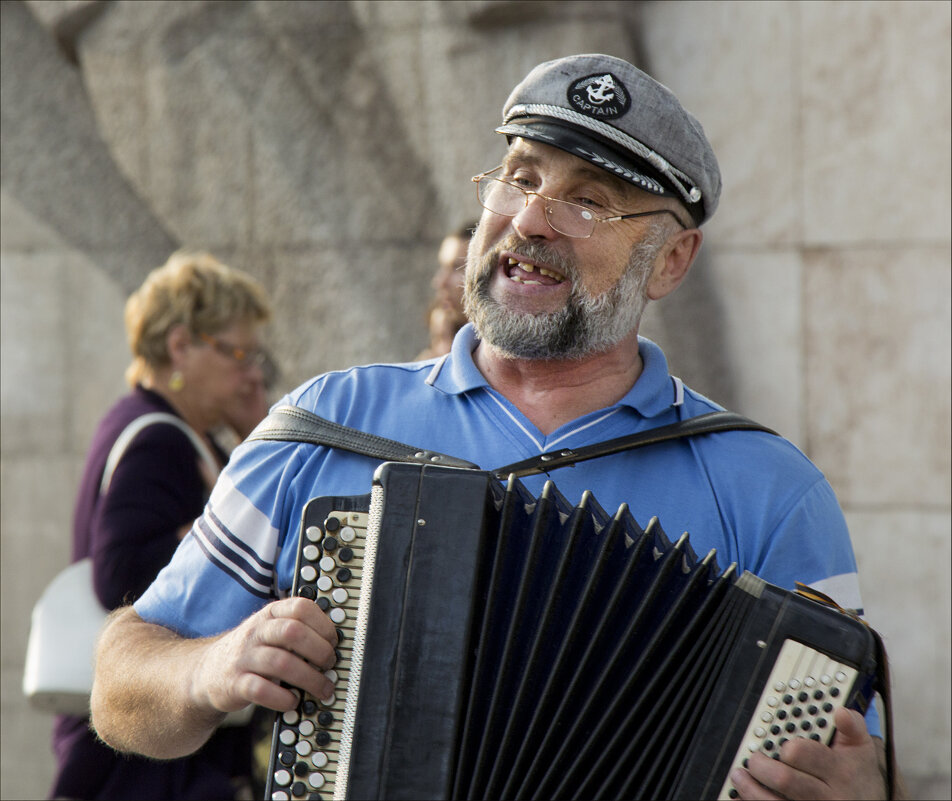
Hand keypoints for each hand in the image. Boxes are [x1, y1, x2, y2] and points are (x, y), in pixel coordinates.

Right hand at [191, 597, 338, 715]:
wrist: (208, 671)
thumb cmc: (253, 651)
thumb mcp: (271, 631)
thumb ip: (299, 630)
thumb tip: (338, 643)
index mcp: (270, 614)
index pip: (300, 607)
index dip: (323, 624)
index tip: (334, 641)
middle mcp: (256, 632)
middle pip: (293, 632)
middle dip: (319, 651)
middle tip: (330, 665)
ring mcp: (244, 658)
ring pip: (280, 663)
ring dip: (309, 679)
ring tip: (323, 689)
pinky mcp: (235, 684)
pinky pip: (261, 690)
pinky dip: (283, 698)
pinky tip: (294, 702)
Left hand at [730, 707, 886, 799]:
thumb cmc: (858, 776)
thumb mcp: (861, 750)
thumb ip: (852, 727)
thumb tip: (840, 711)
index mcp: (839, 771)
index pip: (807, 756)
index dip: (789, 748)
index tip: (782, 745)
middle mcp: (826, 795)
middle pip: (785, 780)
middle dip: (761, 766)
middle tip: (753, 758)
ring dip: (750, 788)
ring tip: (739, 775)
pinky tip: (742, 797)